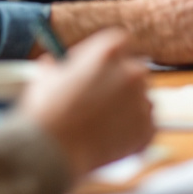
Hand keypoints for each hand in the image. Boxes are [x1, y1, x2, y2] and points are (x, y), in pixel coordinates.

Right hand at [20, 29, 152, 181]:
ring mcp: (142, 101)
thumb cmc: (46, 111)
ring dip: (128, 107)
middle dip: (121, 82)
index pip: (121, 42)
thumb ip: (56, 67)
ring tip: (101, 124)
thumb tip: (52, 64)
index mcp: (109, 50)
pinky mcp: (147, 129)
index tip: (96, 67)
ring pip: (142, 99)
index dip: (109, 56)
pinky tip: (110, 139)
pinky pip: (145, 126)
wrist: (53, 151)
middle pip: (135, 70)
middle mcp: (131, 71)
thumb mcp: (45, 78)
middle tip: (102, 97)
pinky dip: (131, 132)